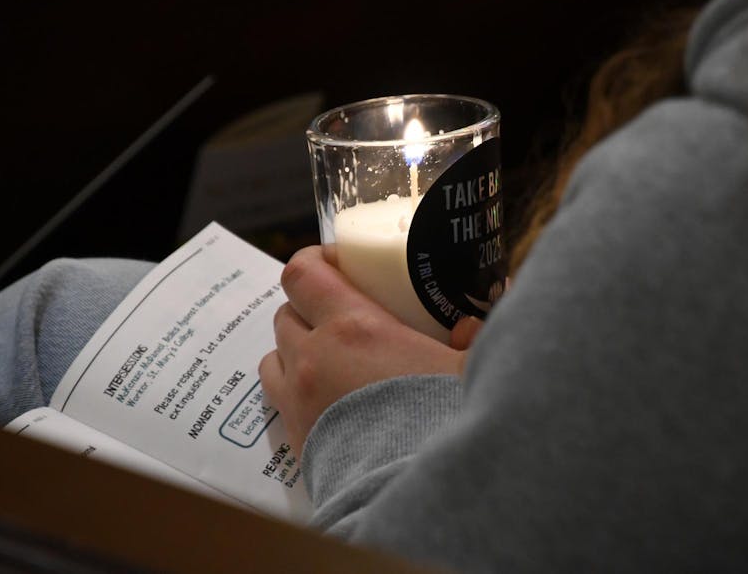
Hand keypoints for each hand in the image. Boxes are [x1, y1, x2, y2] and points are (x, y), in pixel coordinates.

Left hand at [259, 246, 463, 452]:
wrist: (409, 487)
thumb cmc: (439, 422)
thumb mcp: (468, 371)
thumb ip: (473, 339)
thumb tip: (473, 324)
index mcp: (354, 327)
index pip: (302, 273)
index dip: (313, 260)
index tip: (336, 262)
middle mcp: (314, 355)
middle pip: (287, 310)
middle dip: (310, 305)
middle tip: (341, 311)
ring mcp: (297, 395)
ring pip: (275, 350)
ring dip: (296, 343)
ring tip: (328, 352)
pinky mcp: (293, 431)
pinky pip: (275, 391)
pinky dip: (290, 381)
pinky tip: (320, 390)